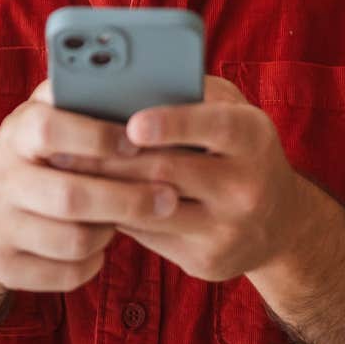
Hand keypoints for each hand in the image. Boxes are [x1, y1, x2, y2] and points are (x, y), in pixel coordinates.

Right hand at [0, 79, 182, 293]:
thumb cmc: (47, 153)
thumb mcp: (55, 116)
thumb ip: (87, 98)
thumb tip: (143, 81)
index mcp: (16, 132)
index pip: (49, 129)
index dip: (96, 136)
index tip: (136, 141)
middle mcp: (0, 177)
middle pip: (69, 196)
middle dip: (128, 199)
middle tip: (170, 198)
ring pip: (73, 241)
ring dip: (110, 232)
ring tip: (126, 219)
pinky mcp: (2, 264)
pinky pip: (66, 274)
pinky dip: (93, 262)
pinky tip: (100, 244)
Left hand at [57, 75, 314, 282]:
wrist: (281, 223)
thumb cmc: (240, 150)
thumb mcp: (234, 112)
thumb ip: (194, 93)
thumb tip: (131, 81)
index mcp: (254, 138)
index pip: (215, 127)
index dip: (172, 124)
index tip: (132, 123)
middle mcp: (247, 187)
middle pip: (168, 173)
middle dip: (112, 160)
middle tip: (63, 148)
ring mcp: (228, 230)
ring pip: (152, 209)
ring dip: (105, 191)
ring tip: (67, 174)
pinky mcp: (207, 262)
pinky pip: (150, 237)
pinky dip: (119, 217)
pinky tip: (94, 201)